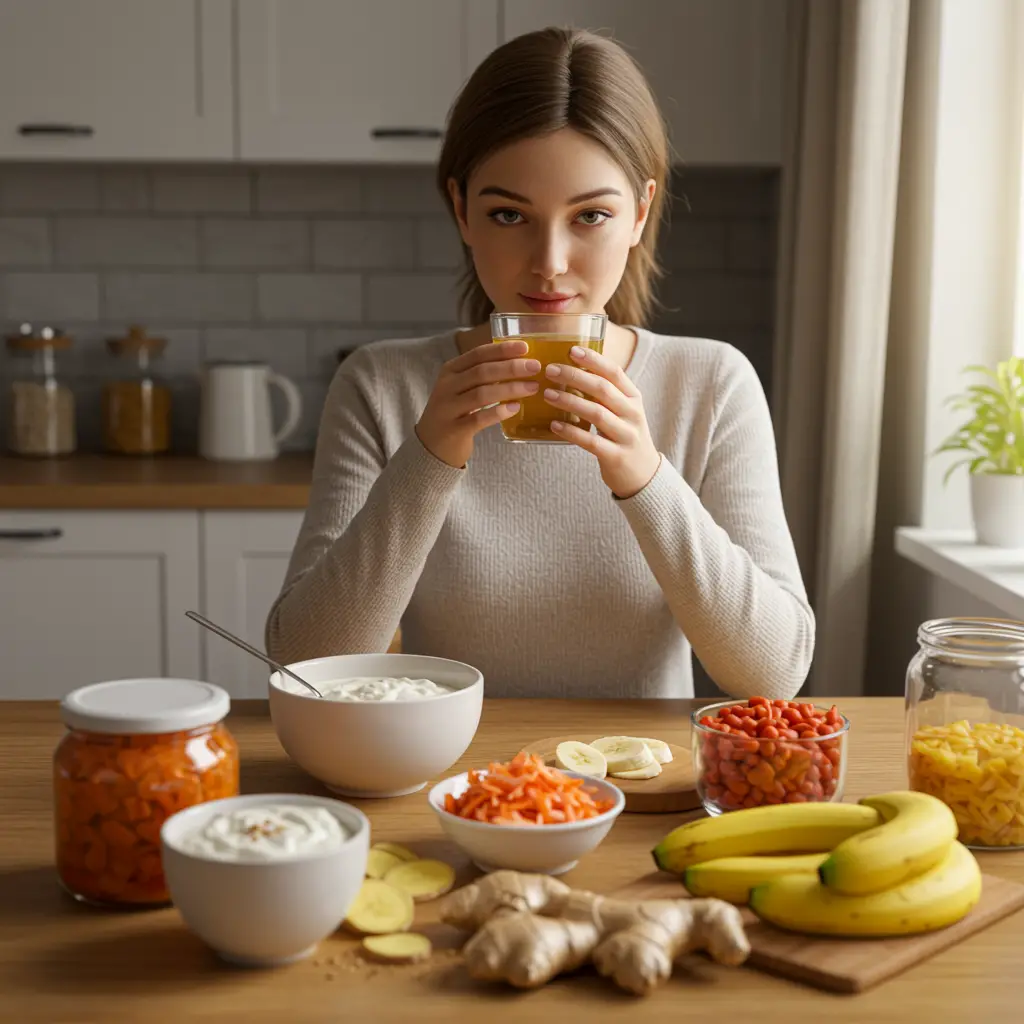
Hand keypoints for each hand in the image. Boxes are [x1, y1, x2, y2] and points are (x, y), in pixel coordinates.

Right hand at [416, 340, 540, 467]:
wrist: (431, 445)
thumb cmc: (455, 413)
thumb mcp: (462, 388)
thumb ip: (483, 376)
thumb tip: (520, 364)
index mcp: (450, 371)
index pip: (478, 354)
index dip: (502, 349)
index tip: (525, 347)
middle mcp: (447, 386)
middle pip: (481, 372)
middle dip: (511, 367)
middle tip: (535, 367)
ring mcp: (448, 408)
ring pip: (481, 394)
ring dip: (509, 389)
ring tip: (532, 387)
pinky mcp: (453, 430)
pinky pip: (478, 419)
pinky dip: (498, 412)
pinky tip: (515, 408)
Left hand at [543, 345, 661, 497]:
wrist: (644, 475)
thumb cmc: (625, 437)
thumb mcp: (623, 411)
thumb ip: (605, 394)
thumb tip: (573, 370)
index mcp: (634, 398)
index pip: (615, 372)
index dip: (594, 360)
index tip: (572, 350)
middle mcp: (633, 414)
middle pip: (603, 389)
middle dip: (575, 376)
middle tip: (551, 370)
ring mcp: (626, 436)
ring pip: (596, 413)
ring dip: (569, 401)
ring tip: (547, 394)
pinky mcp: (615, 456)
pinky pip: (590, 441)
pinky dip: (571, 432)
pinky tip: (554, 425)